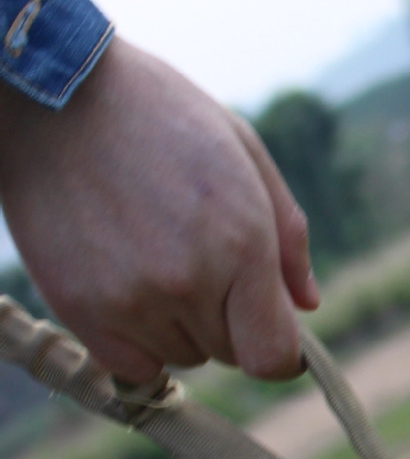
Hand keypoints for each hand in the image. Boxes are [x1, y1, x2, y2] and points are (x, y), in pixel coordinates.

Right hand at [0, 40, 319, 380]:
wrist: (54, 92)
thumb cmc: (159, 114)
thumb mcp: (244, 153)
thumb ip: (287, 236)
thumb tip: (307, 305)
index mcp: (241, 246)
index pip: (275, 356)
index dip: (282, 350)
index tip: (270, 324)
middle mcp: (187, 282)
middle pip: (230, 354)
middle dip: (230, 319)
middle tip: (200, 260)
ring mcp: (129, 300)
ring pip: (182, 356)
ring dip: (182, 326)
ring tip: (156, 257)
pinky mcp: (78, 307)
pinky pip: (132, 366)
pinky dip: (139, 343)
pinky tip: (131, 292)